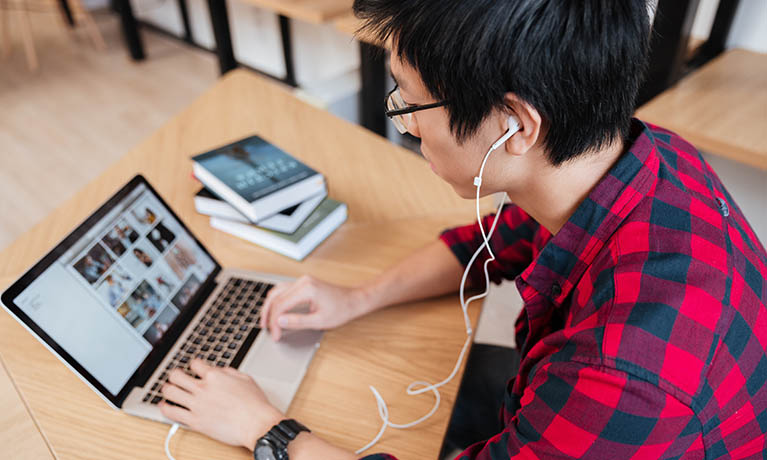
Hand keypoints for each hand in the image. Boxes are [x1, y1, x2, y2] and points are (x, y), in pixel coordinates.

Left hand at [160, 360, 282, 449]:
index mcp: (215, 376)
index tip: (193, 368)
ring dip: (166, 388)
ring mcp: (196, 405)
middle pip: (176, 375)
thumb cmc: (254, 404)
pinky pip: (172, 413)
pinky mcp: (194, 421)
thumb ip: (229, 372)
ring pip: (170, 391)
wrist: (256, 424)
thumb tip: (220, 371)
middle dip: (175, 374)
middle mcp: (202, 388)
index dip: (193, 364)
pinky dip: (165, 408)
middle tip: (175, 377)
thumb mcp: (245, 378)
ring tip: (167, 389)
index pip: (195, 364)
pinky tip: (164, 406)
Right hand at [261, 275, 368, 340]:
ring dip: (270, 306)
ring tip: (266, 321)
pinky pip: (284, 290)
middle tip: (266, 329)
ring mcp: (302, 281)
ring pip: (277, 291)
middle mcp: (302, 281)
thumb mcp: (319, 321)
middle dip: (268, 314)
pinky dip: (277, 300)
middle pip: (275, 297)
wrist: (353, 300)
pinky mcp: (303, 283)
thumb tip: (279, 322)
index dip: (274, 322)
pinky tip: (275, 311)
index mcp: (306, 289)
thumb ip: (297, 322)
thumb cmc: (341, 310)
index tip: (276, 335)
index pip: (281, 305)